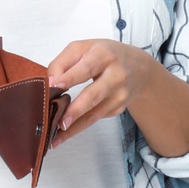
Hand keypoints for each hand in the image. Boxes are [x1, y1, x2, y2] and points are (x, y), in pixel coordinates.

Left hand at [48, 39, 188, 158]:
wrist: (140, 69)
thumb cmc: (105, 56)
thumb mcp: (83, 49)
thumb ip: (63, 62)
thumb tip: (49, 83)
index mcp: (104, 55)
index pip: (86, 68)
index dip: (70, 78)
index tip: (53, 87)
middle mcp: (116, 76)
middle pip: (94, 95)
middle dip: (76, 110)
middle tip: (60, 123)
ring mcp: (119, 95)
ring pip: (94, 115)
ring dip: (74, 128)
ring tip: (56, 138)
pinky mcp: (118, 108)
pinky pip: (94, 119)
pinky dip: (78, 127)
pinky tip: (65, 132)